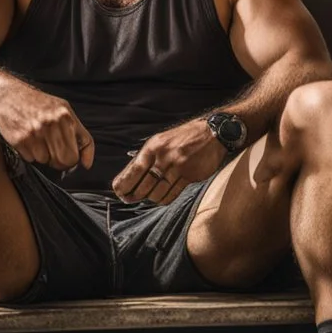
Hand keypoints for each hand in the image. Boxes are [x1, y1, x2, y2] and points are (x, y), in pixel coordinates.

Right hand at [0, 82, 93, 172]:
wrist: (8, 94)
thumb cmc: (38, 103)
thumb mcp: (64, 110)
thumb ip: (80, 135)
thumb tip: (87, 163)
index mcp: (65, 117)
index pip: (75, 155)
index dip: (73, 160)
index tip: (70, 159)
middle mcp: (51, 125)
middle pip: (63, 161)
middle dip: (59, 161)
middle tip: (53, 152)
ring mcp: (34, 133)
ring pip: (45, 161)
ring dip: (42, 155)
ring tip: (38, 139)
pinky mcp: (19, 139)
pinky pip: (30, 159)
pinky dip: (29, 153)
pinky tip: (28, 138)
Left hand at [112, 118, 228, 204]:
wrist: (212, 133)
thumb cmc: (184, 137)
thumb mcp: (161, 141)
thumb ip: (147, 157)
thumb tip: (130, 176)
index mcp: (153, 147)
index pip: (132, 171)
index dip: (123, 185)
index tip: (119, 192)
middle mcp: (163, 157)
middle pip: (143, 186)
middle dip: (134, 195)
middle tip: (129, 199)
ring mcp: (177, 167)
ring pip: (157, 193)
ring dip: (150, 198)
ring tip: (148, 197)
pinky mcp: (190, 176)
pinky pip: (172, 194)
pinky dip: (164, 199)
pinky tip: (161, 198)